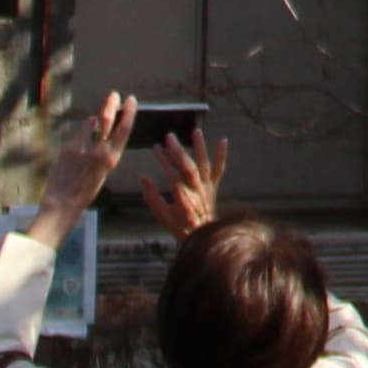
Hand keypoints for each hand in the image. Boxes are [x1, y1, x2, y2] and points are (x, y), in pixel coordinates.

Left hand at [32, 92, 133, 240]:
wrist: (63, 204)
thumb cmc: (82, 191)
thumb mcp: (99, 173)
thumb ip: (99, 151)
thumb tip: (94, 126)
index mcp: (111, 160)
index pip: (124, 131)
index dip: (129, 113)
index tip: (131, 101)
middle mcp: (100, 152)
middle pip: (108, 121)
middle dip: (112, 105)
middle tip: (114, 94)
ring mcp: (84, 149)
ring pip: (93, 123)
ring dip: (99, 114)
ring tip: (103, 107)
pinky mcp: (70, 149)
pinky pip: (79, 133)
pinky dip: (84, 127)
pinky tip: (87, 124)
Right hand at [145, 124, 227, 240]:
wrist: (204, 235)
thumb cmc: (180, 226)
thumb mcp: (162, 217)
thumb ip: (152, 198)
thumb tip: (144, 178)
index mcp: (182, 198)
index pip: (171, 174)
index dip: (163, 160)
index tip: (156, 148)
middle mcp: (196, 190)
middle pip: (187, 167)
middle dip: (178, 151)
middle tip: (169, 136)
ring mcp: (207, 187)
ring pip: (204, 165)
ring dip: (200, 148)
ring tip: (196, 132)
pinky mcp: (214, 186)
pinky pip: (219, 170)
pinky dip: (222, 155)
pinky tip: (223, 140)